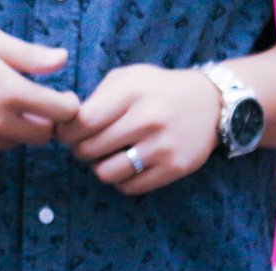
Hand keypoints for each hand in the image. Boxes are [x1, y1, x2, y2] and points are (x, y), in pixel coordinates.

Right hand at [0, 24, 79, 160]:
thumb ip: (30, 56)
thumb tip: (63, 61)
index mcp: (9, 92)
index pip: (62, 112)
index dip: (68, 105)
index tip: (63, 97)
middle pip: (43, 136)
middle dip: (46, 121)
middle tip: (36, 105)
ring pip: (14, 143)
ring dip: (15, 129)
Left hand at [56, 64, 221, 194]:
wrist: (213, 102)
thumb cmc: (158, 90)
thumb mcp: (129, 78)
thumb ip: (95, 97)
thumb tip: (62, 119)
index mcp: (133, 92)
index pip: (82, 122)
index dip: (66, 132)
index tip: (67, 133)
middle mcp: (148, 119)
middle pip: (88, 150)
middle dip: (80, 150)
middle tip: (88, 144)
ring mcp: (163, 146)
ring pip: (105, 173)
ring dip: (100, 167)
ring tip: (108, 155)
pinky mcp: (174, 168)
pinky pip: (128, 187)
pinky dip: (122, 179)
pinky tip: (129, 165)